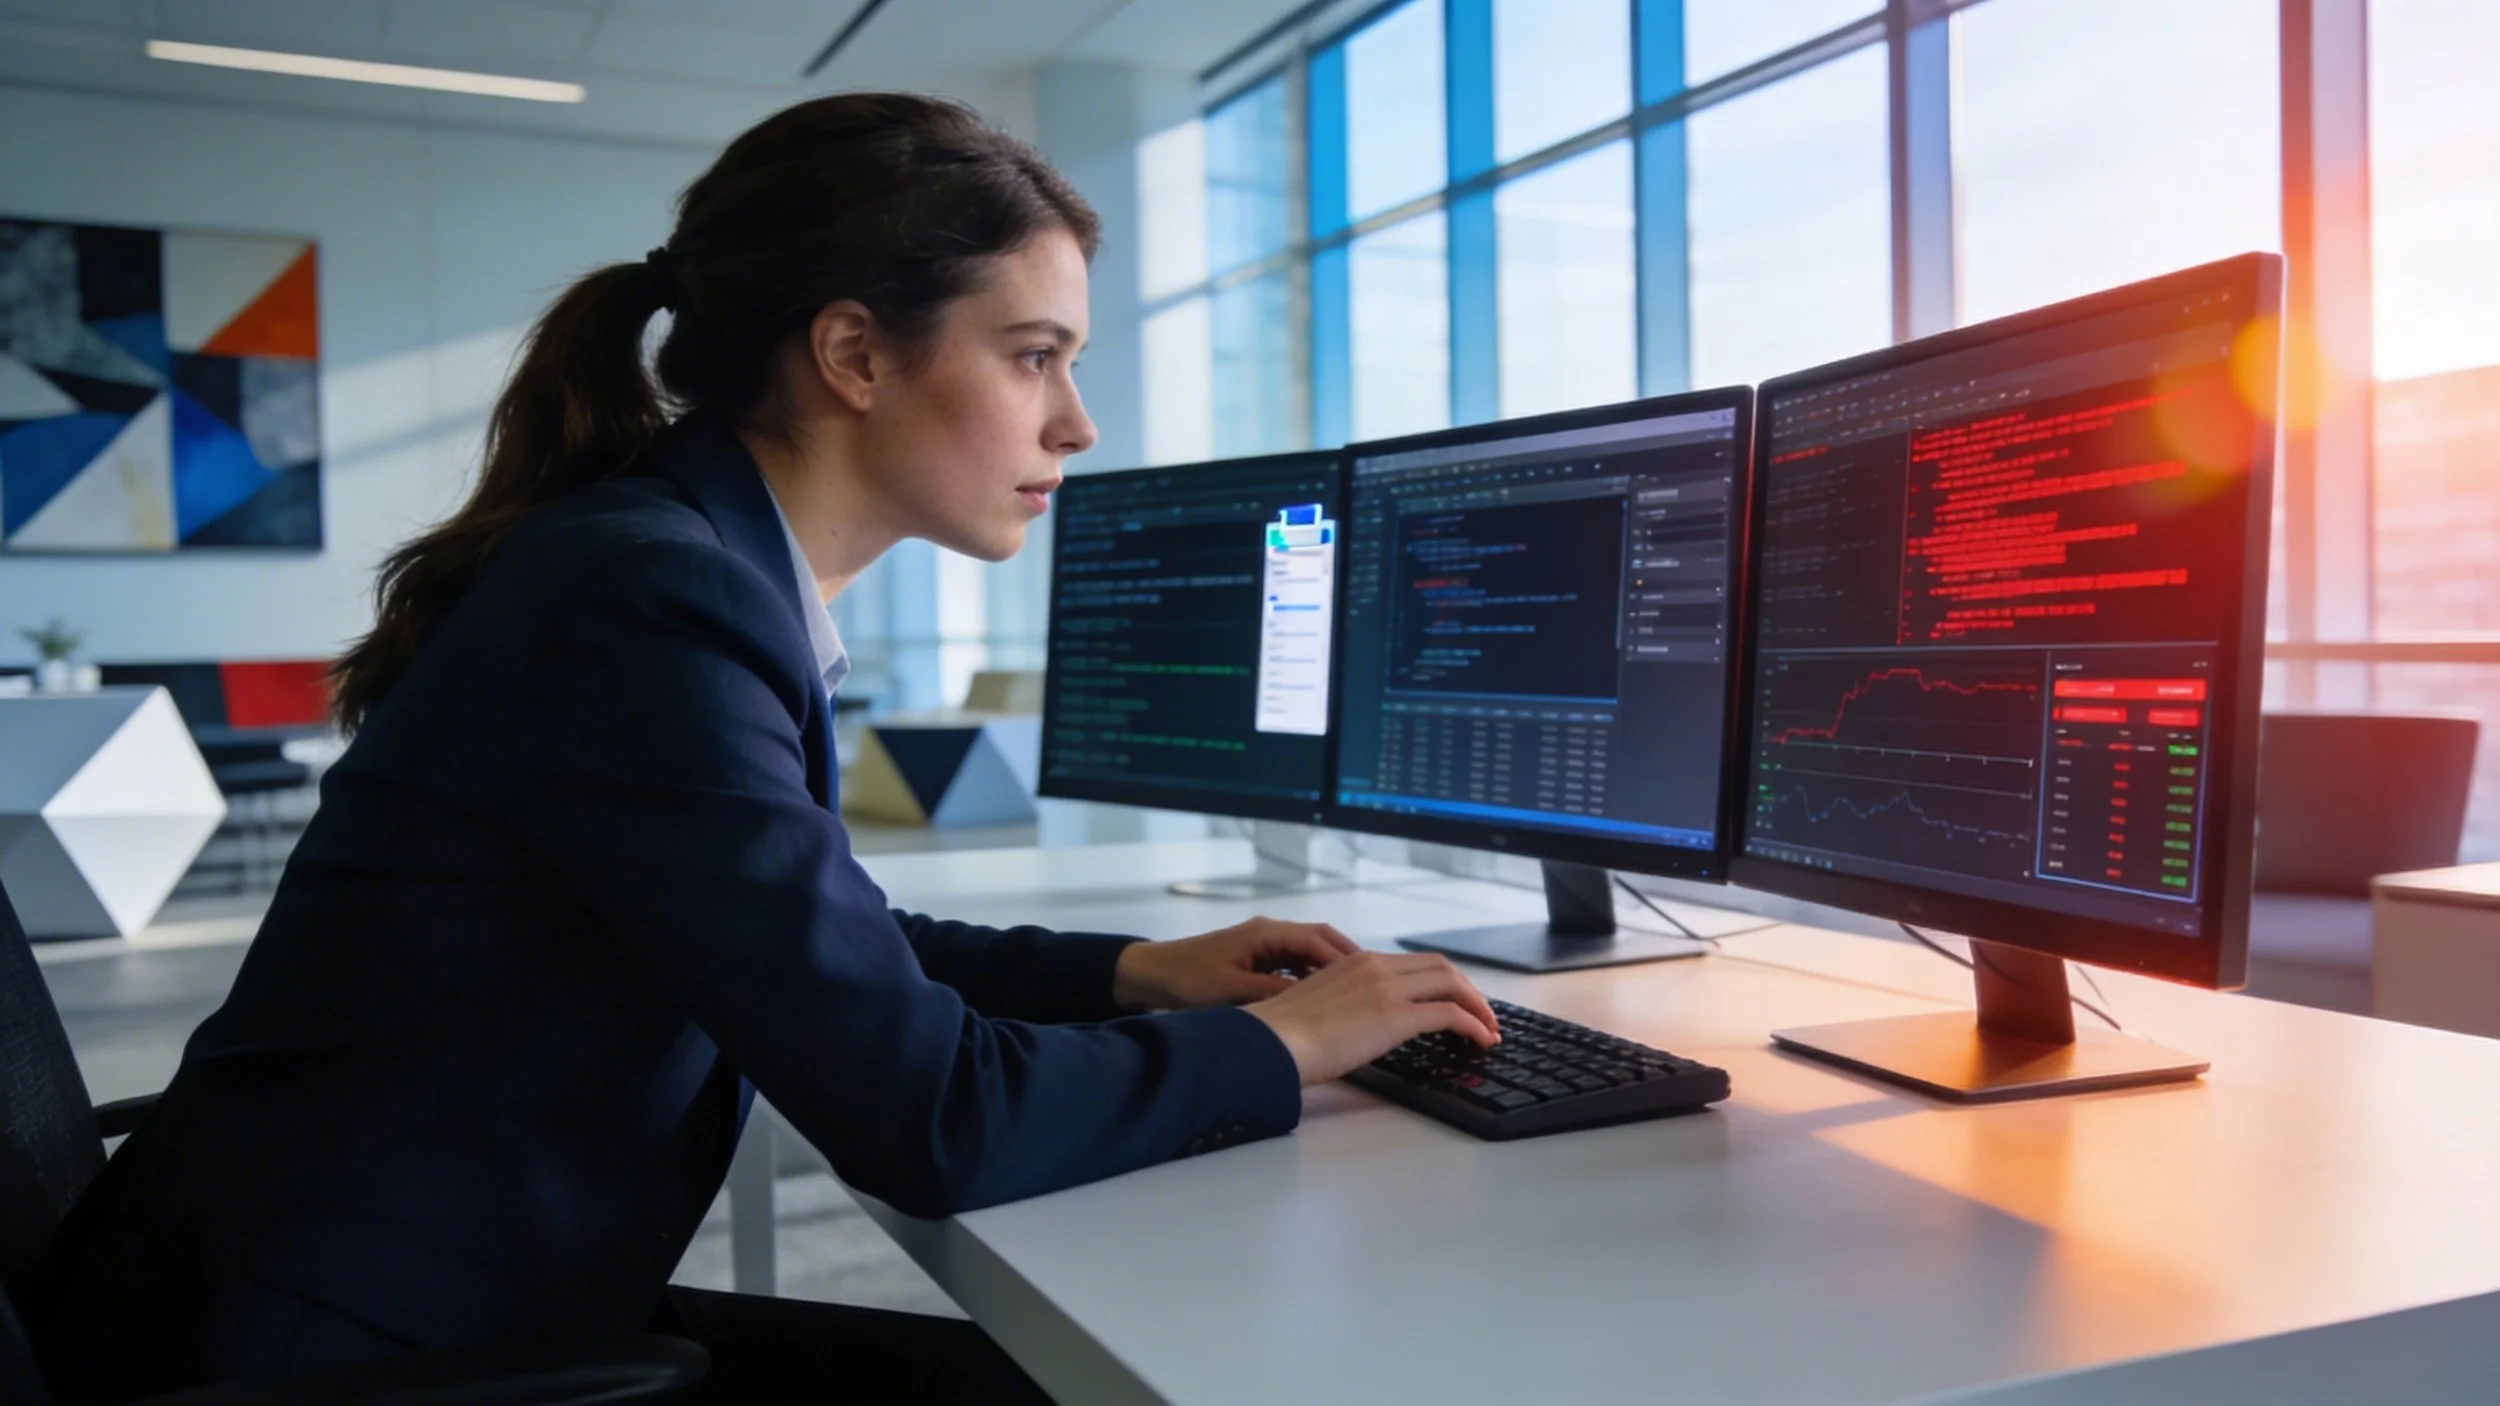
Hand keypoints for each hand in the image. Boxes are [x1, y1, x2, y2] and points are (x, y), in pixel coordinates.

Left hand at [1112, 917, 1358, 1011]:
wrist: (1150, 975)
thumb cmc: (1188, 980)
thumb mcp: (1232, 990)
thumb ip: (1271, 992)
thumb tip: (1311, 999)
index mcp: (1265, 933)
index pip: (1316, 940)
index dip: (1343, 958)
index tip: (1368, 978)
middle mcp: (1269, 933)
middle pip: (1318, 941)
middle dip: (1345, 958)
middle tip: (1374, 981)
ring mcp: (1262, 945)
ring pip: (1307, 953)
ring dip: (1329, 969)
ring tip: (1357, 993)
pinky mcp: (1255, 959)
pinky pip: (1293, 964)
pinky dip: (1310, 976)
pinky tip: (1323, 997)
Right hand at [1244, 951, 1500, 1085]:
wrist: (1271, 1040)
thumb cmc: (1282, 1035)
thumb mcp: (1318, 1006)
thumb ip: (1344, 1005)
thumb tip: (1357, 1026)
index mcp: (1355, 962)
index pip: (1413, 964)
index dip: (1442, 981)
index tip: (1453, 1000)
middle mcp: (1375, 967)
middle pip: (1440, 968)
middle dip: (1467, 990)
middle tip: (1480, 1014)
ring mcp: (1387, 988)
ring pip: (1451, 984)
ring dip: (1477, 1006)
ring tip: (1488, 1029)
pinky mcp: (1396, 1015)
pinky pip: (1451, 1014)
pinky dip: (1473, 1025)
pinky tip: (1480, 1041)